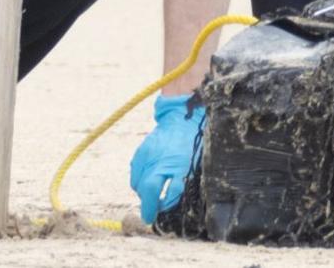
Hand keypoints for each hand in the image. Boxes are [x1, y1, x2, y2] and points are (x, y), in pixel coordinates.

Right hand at [129, 94, 204, 223]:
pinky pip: (135, 172)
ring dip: (143, 193)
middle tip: (149, 215)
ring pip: (138, 183)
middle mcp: (163, 160)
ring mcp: (150, 154)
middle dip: (148, 207)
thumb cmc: (195, 143)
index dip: (165, 208)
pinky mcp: (142, 150)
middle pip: (149, 190)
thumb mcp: (198, 164)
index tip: (161, 215)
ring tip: (150, 196)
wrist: (183, 117)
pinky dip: (138, 180)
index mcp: (181, 165)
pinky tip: (145, 181)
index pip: (170, 194)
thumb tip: (176, 202)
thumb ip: (186, 183)